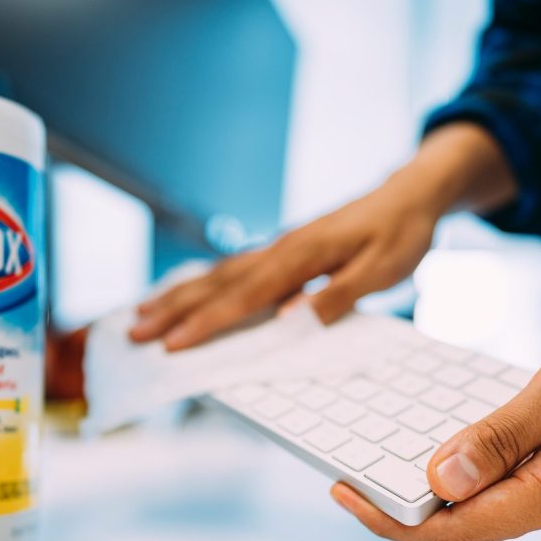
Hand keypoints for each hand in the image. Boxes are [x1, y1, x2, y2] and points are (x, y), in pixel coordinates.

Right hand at [130, 123, 516, 351]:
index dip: (206, 322)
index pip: (244, 296)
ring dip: (177, 296)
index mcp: (301, 256)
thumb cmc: (399, 234)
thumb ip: (337, 295)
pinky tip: (183, 295)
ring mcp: (276, 248)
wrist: (408, 196)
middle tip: (133, 332)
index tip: (173, 344)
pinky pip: (230, 270)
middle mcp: (279, 250)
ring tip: (140, 314)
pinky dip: (200, 285)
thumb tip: (291, 320)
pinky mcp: (280, 251)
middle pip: (216, 284)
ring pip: (216, 275)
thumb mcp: (382, 269)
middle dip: (172, 311)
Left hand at [331, 324, 540, 540]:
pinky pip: (510, 483)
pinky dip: (471, 467)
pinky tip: (447, 440)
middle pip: (465, 521)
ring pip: (487, 501)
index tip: (344, 494)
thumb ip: (505, 436)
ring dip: (437, 482)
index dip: (392, 521)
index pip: (457, 530)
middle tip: (353, 468)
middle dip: (405, 501)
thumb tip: (441, 480)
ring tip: (389, 451)